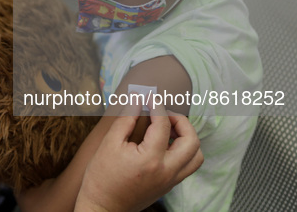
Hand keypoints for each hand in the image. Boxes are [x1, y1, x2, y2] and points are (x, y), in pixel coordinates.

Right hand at [75, 103, 203, 211]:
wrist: (103, 208)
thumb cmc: (101, 177)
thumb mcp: (109, 143)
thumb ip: (126, 119)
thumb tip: (137, 99)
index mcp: (150, 160)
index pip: (163, 125)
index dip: (156, 105)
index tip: (148, 96)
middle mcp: (166, 171)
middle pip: (191, 140)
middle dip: (180, 120)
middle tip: (162, 113)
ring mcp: (171, 180)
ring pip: (196, 155)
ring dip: (186, 137)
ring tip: (167, 129)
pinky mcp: (169, 186)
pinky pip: (188, 165)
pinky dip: (183, 149)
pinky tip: (165, 143)